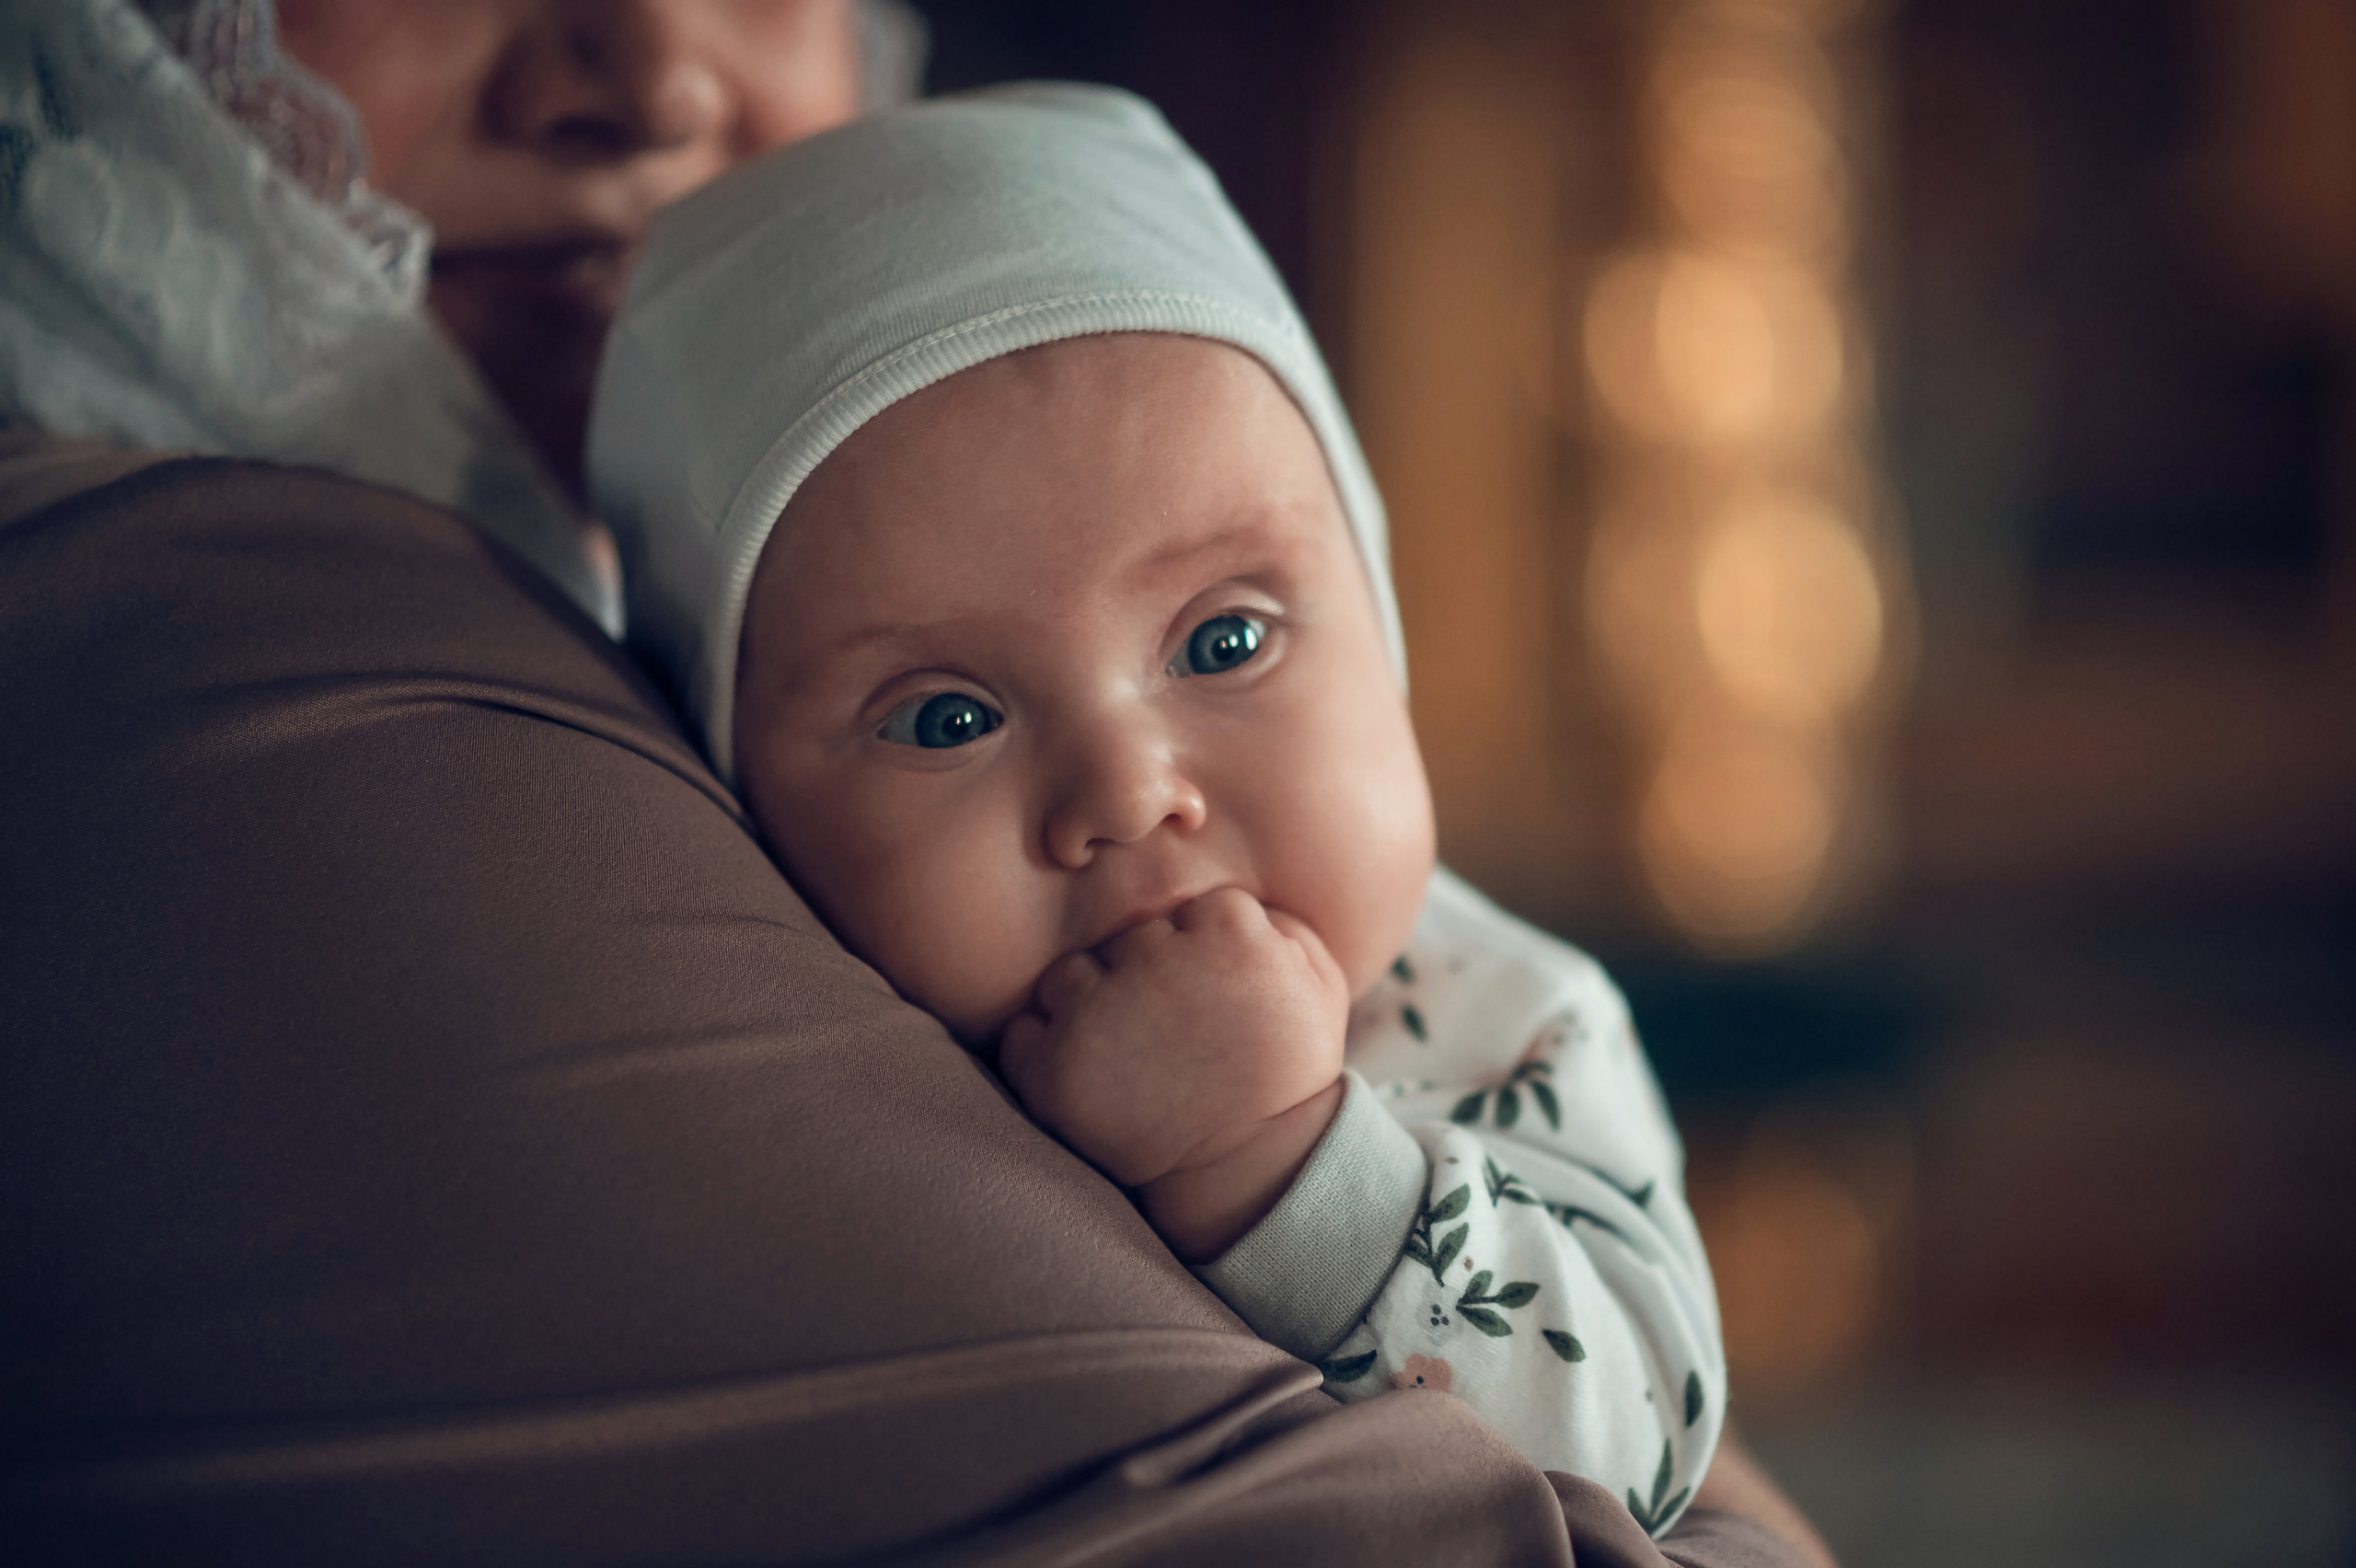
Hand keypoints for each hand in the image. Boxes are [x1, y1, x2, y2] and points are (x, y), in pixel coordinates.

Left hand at [998, 887, 1348, 1258]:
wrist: (1249, 1167)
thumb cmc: (1289, 1074)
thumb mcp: (1322, 984)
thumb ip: (1281, 922)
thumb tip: (1231, 898)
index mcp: (1225, 934)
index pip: (1192, 911)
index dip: (1205, 953)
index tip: (1218, 996)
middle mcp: (1153, 962)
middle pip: (1128, 940)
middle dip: (1146, 977)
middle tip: (1174, 1032)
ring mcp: (1096, 1016)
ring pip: (1068, 976)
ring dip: (1088, 1006)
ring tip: (1127, 1054)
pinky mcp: (1052, 1071)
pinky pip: (1022, 1033)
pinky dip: (1043, 1050)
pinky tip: (1089, 1075)